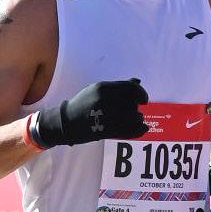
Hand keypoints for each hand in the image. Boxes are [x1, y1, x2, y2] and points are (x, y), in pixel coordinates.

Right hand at [27, 78, 148, 149]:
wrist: (67, 121)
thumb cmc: (84, 103)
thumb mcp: (97, 89)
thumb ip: (118, 86)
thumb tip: (137, 81)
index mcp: (103, 88)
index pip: (130, 88)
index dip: (141, 93)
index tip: (143, 100)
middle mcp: (105, 100)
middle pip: (132, 103)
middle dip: (137, 107)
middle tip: (136, 111)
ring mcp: (105, 116)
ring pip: (133, 117)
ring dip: (138, 118)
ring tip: (136, 119)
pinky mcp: (106, 130)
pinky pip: (129, 130)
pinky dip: (139, 130)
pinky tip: (142, 128)